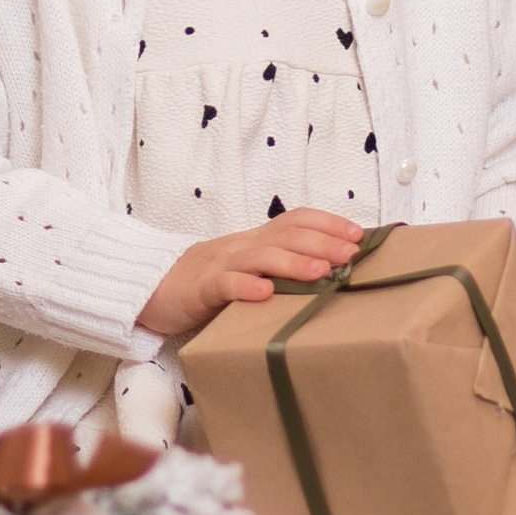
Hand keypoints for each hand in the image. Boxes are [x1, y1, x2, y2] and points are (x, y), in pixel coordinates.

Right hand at [137, 208, 365, 338]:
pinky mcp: (202, 287)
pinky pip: (224, 284)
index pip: (296, 220)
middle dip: (322, 243)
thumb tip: (332, 272)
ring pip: (260, 257)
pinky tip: (264, 294)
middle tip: (351, 255)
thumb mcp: (249, 268)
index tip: (359, 235)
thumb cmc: (212, 282)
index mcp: (258, 240)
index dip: (328, 223)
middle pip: (286, 236)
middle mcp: (244, 246)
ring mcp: (222, 264)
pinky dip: (245, 287)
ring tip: (320, 273)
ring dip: (293, 263)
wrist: (156, 286)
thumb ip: (280, 265)